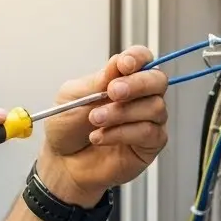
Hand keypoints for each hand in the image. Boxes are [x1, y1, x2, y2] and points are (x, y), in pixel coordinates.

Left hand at [37, 46, 168, 204]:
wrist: (62, 162)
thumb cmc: (68, 128)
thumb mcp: (74, 96)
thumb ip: (98, 81)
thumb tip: (118, 64)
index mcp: (122, 79)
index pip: (142, 59)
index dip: (137, 58)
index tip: (123, 65)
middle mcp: (140, 97)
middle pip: (158, 80)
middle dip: (136, 84)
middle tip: (111, 92)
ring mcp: (148, 120)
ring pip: (154, 107)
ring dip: (121, 113)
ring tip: (95, 121)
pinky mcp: (150, 145)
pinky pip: (148, 132)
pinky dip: (121, 133)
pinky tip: (100, 137)